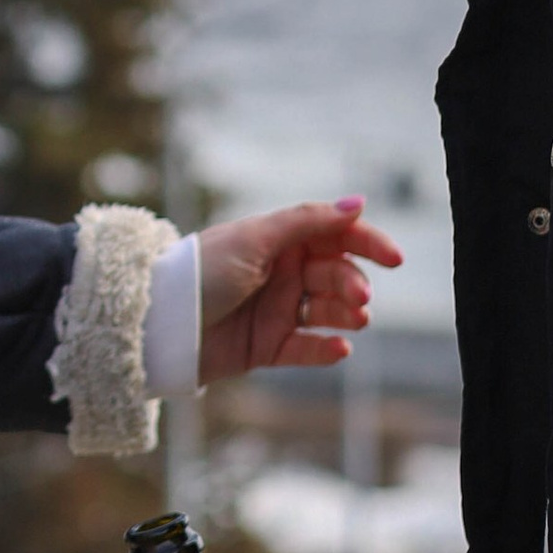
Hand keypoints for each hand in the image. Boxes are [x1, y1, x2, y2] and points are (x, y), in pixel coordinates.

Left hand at [195, 196, 402, 381]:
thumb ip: (307, 221)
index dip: (366, 244)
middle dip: (352, 284)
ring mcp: (275, 310)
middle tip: (358, 298)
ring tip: (355, 319)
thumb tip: (357, 203)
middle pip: (334, 274)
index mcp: (277, 240)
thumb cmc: (201, 271)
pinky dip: (325, 349)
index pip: (334, 236)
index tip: (393, 259)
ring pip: (327, 312)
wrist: (158, 322)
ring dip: (346, 315)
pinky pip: (306, 348)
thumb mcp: (254, 238)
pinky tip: (339, 349)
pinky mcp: (266, 346)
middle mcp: (280, 273)